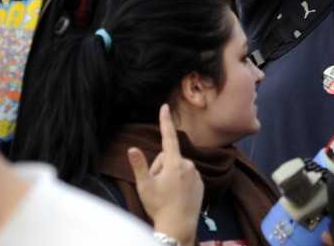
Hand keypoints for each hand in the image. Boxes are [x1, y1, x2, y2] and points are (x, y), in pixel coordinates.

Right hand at [130, 104, 202, 245]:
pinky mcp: (201, 183)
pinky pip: (187, 176)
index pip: (168, 137)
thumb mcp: (144, 186)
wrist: (179, 226)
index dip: (165, 121)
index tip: (165, 106)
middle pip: (168, 157)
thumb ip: (139, 165)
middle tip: (156, 186)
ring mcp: (196, 174)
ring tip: (166, 193)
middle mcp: (188, 165)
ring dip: (170, 175)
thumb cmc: (159, 206)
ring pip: (177, 167)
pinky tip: (176, 196)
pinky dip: (180, 182)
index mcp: (174, 163)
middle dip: (160, 167)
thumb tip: (132, 148)